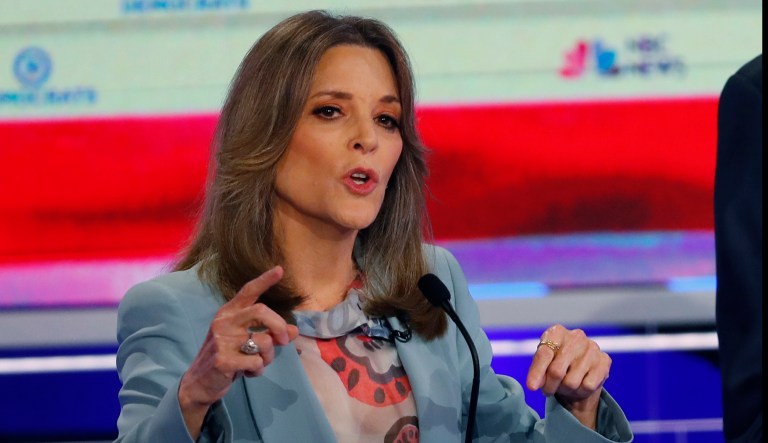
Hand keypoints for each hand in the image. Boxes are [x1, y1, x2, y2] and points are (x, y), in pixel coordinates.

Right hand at [178, 266, 298, 436]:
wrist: (199, 384)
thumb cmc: (227, 357)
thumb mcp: (246, 343)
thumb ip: (268, 334)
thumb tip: (293, 331)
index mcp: (228, 313)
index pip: (248, 291)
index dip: (265, 280)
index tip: (280, 269)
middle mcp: (224, 322)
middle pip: (262, 311)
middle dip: (279, 326)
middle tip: (283, 341)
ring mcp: (222, 341)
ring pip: (264, 341)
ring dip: (268, 356)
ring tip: (257, 363)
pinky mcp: (222, 360)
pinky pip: (256, 362)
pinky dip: (258, 370)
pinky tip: (247, 372)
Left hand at [525, 324, 610, 428]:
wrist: (581, 372)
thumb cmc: (556, 365)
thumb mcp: (542, 365)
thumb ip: (537, 372)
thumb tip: (533, 385)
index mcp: (556, 332)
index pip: (544, 353)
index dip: (536, 372)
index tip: (531, 387)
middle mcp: (576, 336)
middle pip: (556, 370)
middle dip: (550, 385)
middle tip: (548, 390)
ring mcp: (592, 347)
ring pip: (571, 382)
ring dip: (565, 389)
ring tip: (565, 385)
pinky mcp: (604, 360)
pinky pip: (587, 385)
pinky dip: (581, 390)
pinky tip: (581, 384)